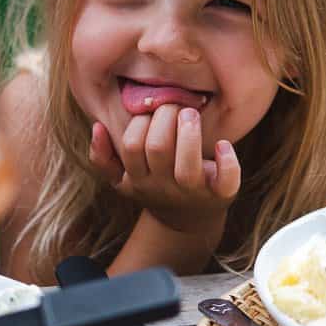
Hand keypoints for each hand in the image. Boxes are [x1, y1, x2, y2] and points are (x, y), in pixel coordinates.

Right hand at [88, 105, 240, 240]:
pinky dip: (228, 162)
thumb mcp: (123, 179)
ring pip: (187, 167)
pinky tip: (223, 145)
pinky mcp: (221, 194)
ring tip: (192, 113)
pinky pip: (226, 181)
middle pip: (158, 148)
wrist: (189, 220)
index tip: (152, 110)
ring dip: (190, 134)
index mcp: (138, 179)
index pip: (132, 145)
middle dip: (166, 118)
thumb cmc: (155, 186)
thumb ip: (103, 158)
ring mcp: (193, 192)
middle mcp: (163, 187)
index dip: (141, 122)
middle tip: (175, 105)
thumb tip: (97, 127)